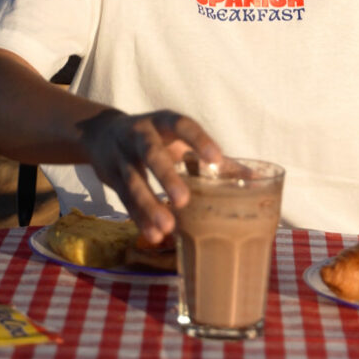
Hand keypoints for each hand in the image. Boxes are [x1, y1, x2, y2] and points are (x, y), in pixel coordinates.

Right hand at [78, 108, 220, 241]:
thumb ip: (214, 160)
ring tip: (168, 228)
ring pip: (134, 181)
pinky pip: (125, 199)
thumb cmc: (157, 138)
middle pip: (152, 153)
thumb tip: (256, 180)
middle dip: (166, 176)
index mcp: (164, 122)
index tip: (216, 159)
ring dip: (149, 205)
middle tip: (184, 200)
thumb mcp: (179, 139)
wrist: (102, 134)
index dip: (199, 140)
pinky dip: (139, 218)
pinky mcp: (112, 178)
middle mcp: (140, 135)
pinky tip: (153, 236)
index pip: (182, 125)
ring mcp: (123, 156)